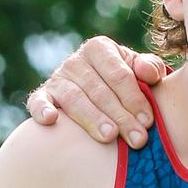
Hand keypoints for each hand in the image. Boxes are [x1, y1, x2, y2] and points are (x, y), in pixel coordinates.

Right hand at [25, 36, 165, 147]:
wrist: (97, 88)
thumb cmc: (125, 81)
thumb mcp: (140, 70)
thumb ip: (150, 67)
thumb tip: (149, 74)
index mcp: (100, 49)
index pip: (119, 75)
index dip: (135, 98)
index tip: (148, 121)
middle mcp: (76, 61)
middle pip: (100, 91)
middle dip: (121, 116)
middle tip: (137, 139)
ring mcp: (57, 78)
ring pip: (75, 99)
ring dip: (92, 119)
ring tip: (109, 137)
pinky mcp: (42, 95)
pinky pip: (38, 101)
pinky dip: (42, 109)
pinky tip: (51, 120)